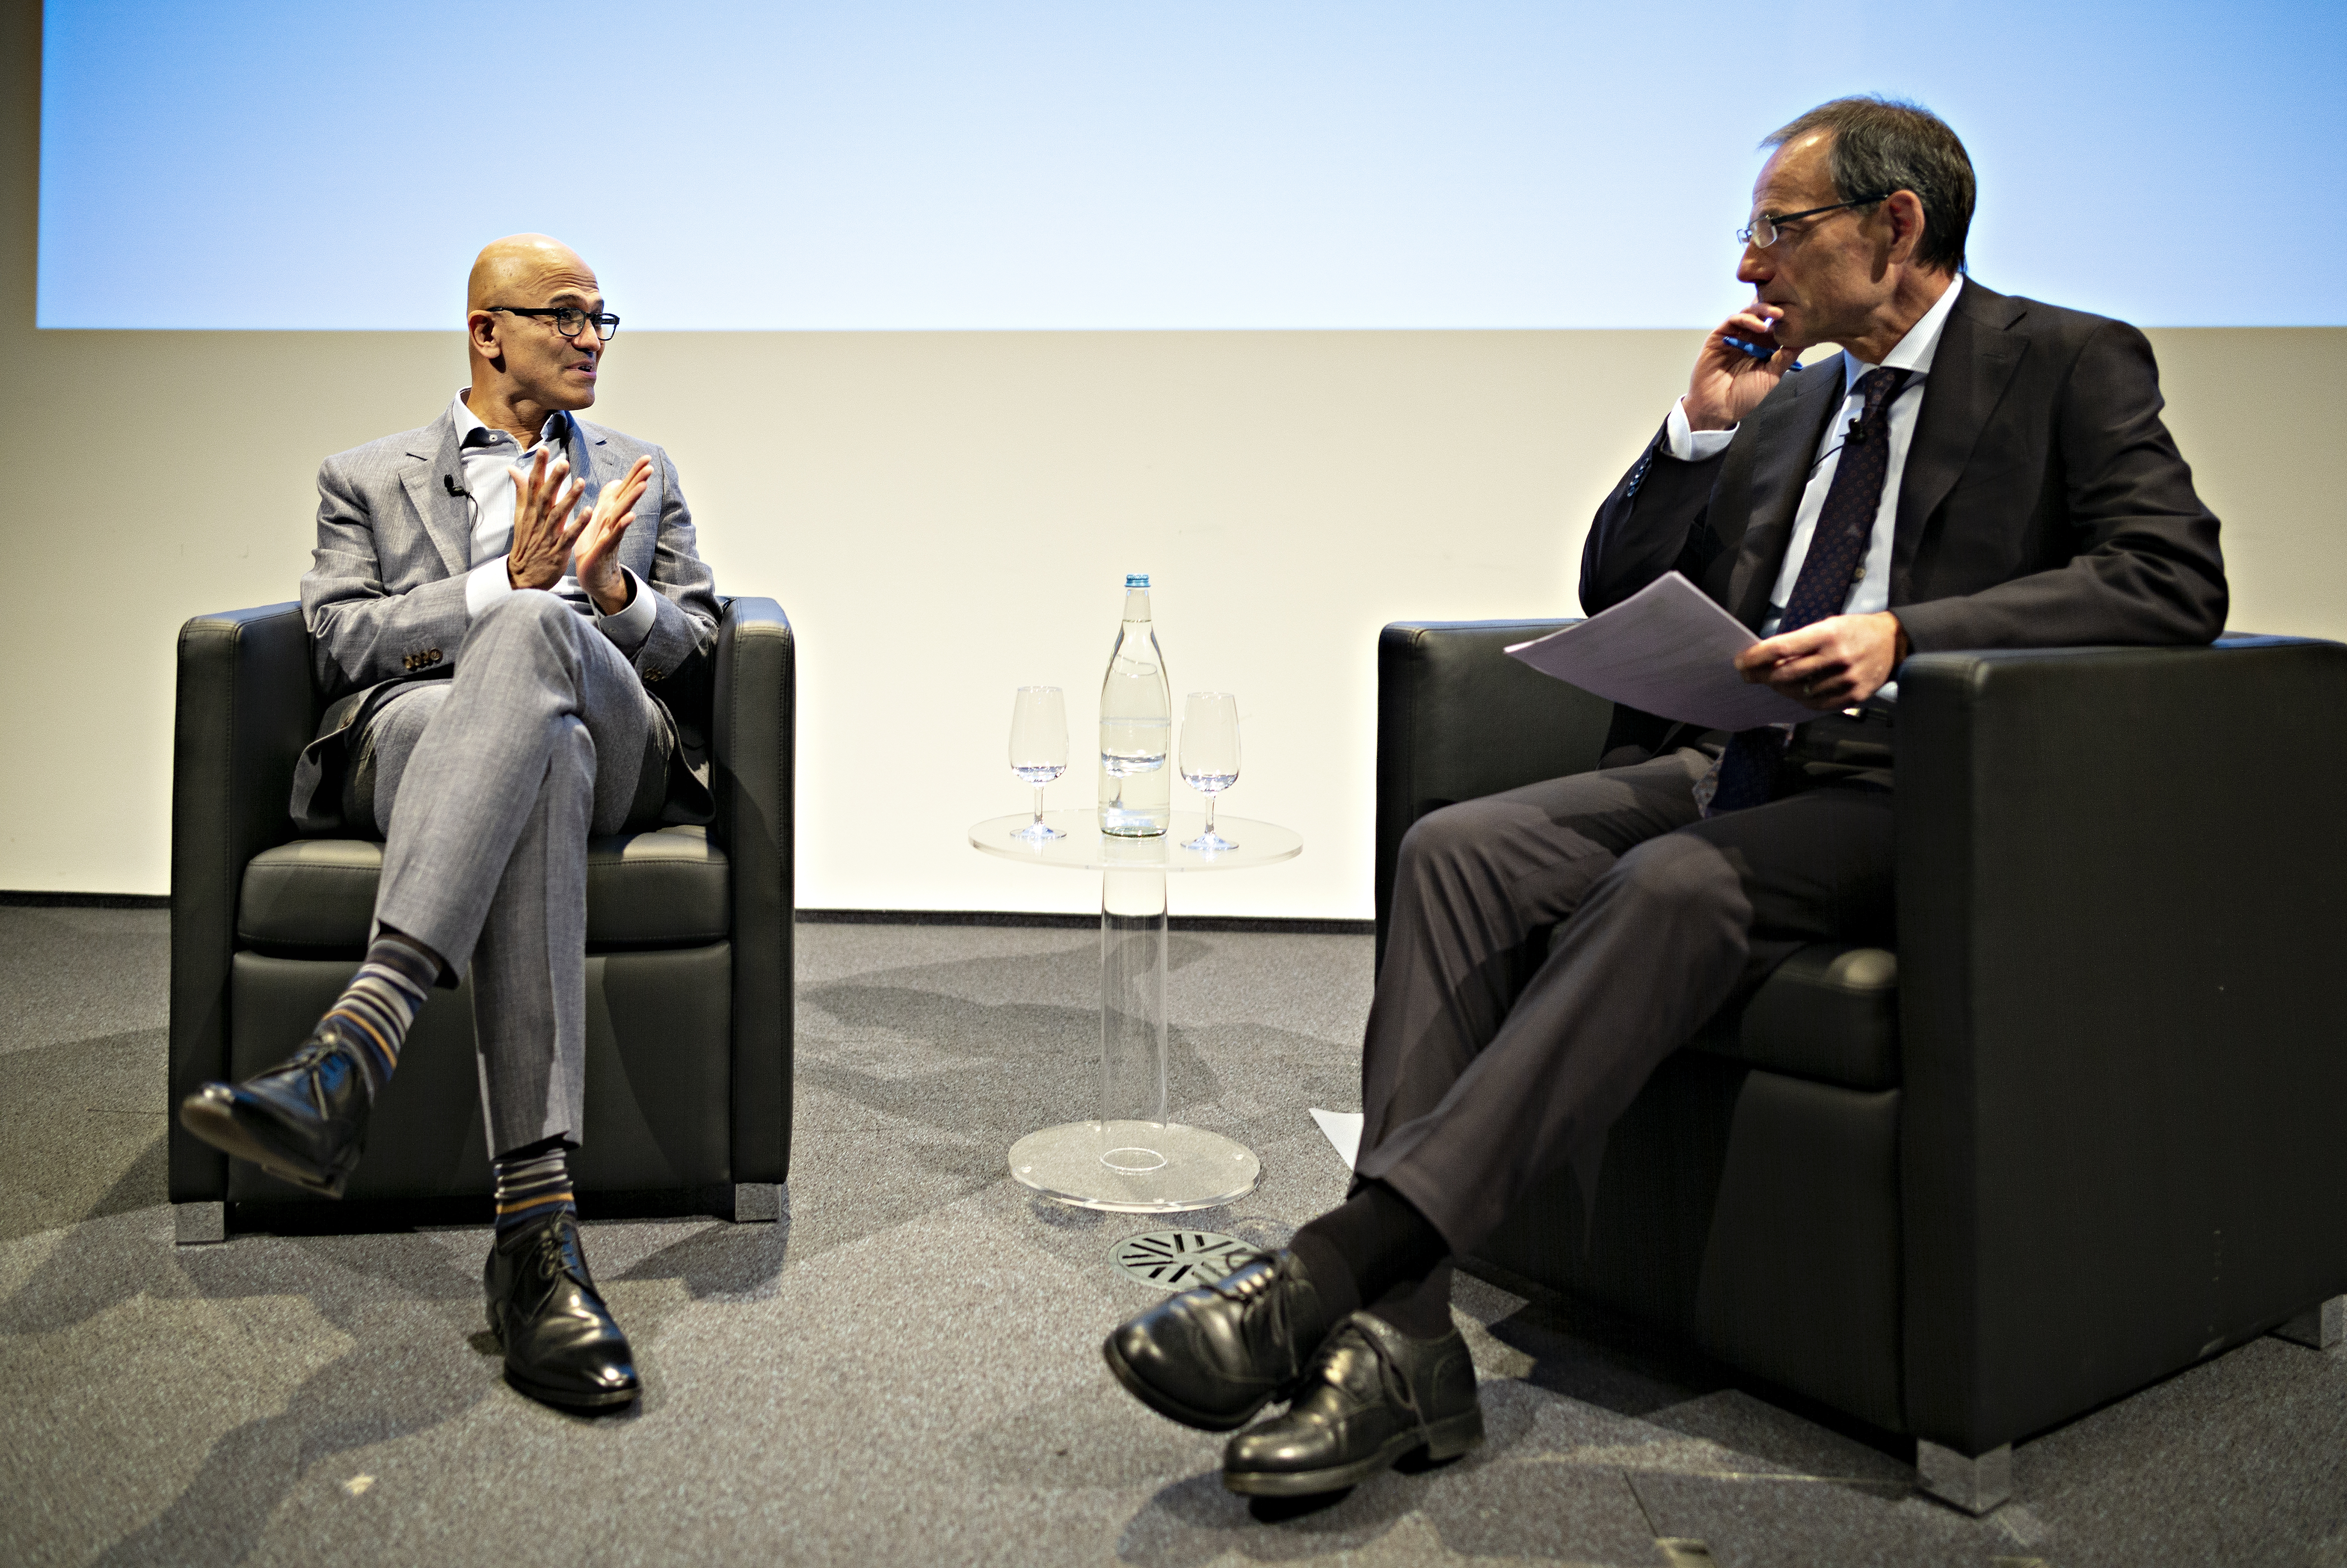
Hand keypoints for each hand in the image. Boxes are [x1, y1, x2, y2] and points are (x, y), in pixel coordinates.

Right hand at [506, 448, 584, 591]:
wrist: (523, 575)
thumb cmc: (526, 542)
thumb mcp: (521, 516)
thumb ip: (521, 491)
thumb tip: (512, 469)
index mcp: (530, 512)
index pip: (532, 485)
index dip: (538, 467)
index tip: (543, 449)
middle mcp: (538, 521)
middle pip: (545, 497)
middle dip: (554, 480)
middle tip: (563, 462)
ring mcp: (548, 536)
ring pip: (558, 514)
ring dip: (569, 499)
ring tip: (581, 482)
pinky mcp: (558, 550)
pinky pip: (569, 535)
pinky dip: (578, 524)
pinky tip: (588, 512)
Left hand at [570, 456, 652, 615]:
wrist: (593, 576)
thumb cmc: (594, 547)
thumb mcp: (598, 518)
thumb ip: (608, 500)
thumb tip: (616, 482)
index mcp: (610, 512)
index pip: (624, 489)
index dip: (635, 474)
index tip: (647, 458)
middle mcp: (614, 521)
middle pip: (628, 498)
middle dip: (638, 481)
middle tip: (650, 467)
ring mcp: (611, 534)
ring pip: (623, 513)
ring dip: (633, 499)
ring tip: (643, 485)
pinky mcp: (605, 549)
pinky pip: (614, 535)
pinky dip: (622, 526)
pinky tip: (630, 516)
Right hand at [1683, 302, 1799, 430]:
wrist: (1718, 408)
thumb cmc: (1744, 396)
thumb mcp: (1772, 376)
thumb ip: (1786, 357)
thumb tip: (1807, 339)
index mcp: (1763, 347)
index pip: (1777, 326)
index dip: (1788, 318)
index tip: (1804, 314)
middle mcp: (1749, 338)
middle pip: (1763, 314)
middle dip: (1777, 308)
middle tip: (1790, 308)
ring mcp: (1734, 336)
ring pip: (1749, 313)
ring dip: (1763, 310)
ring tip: (1777, 314)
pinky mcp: (1719, 336)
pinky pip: (1733, 320)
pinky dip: (1747, 319)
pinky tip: (1760, 326)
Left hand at [1734, 612, 1908, 709]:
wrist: (1895, 643)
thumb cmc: (1855, 630)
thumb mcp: (1829, 624)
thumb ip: (1800, 641)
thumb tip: (1766, 658)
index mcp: (1828, 634)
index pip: (1782, 648)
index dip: (1755, 657)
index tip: (1740, 662)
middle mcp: (1837, 657)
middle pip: (1785, 674)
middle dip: (1760, 676)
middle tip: (1749, 674)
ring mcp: (1846, 679)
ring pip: (1798, 692)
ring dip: (1780, 688)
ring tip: (1773, 681)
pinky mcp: (1854, 696)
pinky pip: (1816, 705)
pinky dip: (1800, 699)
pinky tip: (1795, 691)